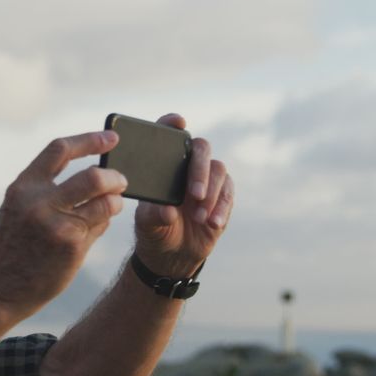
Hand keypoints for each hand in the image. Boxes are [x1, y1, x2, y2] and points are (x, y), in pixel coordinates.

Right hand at [0, 131, 127, 315]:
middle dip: (114, 177)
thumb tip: (95, 179)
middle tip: (121, 181)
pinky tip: (94, 229)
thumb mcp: (18, 211)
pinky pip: (100, 226)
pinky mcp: (71, 247)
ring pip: (105, 202)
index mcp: (23, 187)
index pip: (60, 150)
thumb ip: (48, 192)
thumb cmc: (10, 249)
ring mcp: (56, 225)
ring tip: (112, 205)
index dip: (90, 140)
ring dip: (115, 202)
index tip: (112, 138)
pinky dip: (103, 223)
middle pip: (93, 176)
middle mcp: (39, 202)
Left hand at [133, 113, 234, 275]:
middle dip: (200, 169)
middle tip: (195, 193)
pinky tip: (212, 222)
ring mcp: (208, 178)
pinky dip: (222, 207)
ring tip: (199, 217)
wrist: (172, 253)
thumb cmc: (154, 230)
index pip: (169, 136)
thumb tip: (169, 211)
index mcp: (165, 164)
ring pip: (218, 170)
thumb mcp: (148, 224)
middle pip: (201, 149)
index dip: (172, 123)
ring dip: (211, 194)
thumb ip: (155, 216)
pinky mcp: (223, 195)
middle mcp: (187, 165)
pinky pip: (228, 193)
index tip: (179, 122)